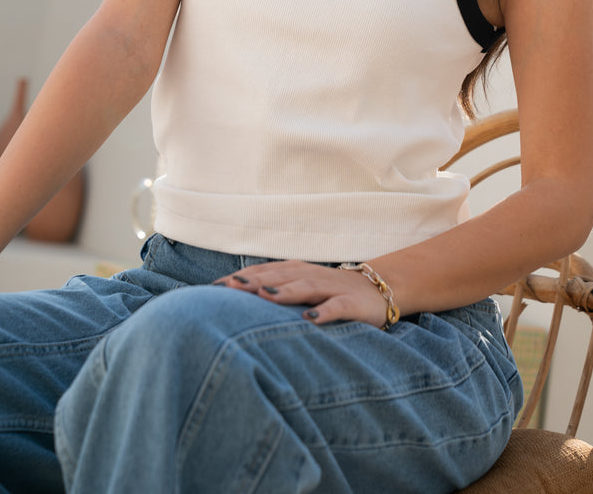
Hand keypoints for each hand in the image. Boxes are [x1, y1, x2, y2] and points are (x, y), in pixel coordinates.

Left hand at [213, 259, 390, 327]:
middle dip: (253, 282)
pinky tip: (310, 319)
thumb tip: (233, 304)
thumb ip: (274, 292)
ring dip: (285, 291)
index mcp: (294, 271)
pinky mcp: (352, 304)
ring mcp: (331, 288)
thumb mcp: (301, 290)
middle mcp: (310, 275)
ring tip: (265, 296)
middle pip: (278, 276)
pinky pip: (337, 307)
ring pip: (305, 287)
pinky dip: (323, 312)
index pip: (262, 272)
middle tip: (229, 289)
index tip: (214, 288)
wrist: (379, 289)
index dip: (240, 278)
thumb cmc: (329, 294)